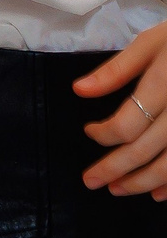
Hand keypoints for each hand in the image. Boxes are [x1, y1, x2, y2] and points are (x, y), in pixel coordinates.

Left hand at [78, 22, 166, 198]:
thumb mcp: (151, 43)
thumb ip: (116, 70)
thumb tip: (79, 90)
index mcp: (164, 86)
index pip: (129, 124)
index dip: (104, 133)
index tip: (89, 131)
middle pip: (146, 150)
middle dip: (115, 169)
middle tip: (91, 181)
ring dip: (143, 181)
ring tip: (118, 190)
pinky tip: (158, 194)